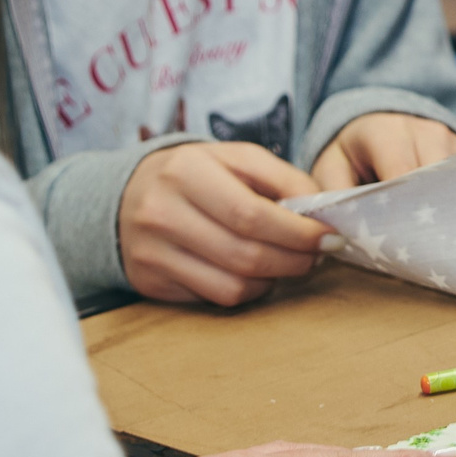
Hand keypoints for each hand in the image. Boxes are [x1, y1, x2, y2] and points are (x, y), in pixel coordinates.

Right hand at [120, 140, 332, 306]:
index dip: (298, 232)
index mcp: (186, 173)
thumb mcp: (237, 159)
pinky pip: (214, 297)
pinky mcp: (149, 281)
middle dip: (294, 260)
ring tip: (291, 263)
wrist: (126, 194)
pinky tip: (258, 273)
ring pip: (232, 285)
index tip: (330, 237)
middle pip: (245, 255)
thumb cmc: (197, 174)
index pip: (251, 215)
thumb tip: (321, 210)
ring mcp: (151, 252)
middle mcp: (161, 214)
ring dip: (275, 279)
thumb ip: (283, 178)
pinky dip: (248, 290)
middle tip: (317, 256)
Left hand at [311, 112, 455, 239]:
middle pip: (442, 177)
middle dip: (455, 214)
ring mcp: (450, 138)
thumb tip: (336, 233)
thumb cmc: (352, 151)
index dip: (414, 209)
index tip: (421, 241)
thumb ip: (333, 197)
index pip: (402, 173)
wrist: (376, 115)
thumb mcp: (329, 166)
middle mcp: (423, 130)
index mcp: (384, 133)